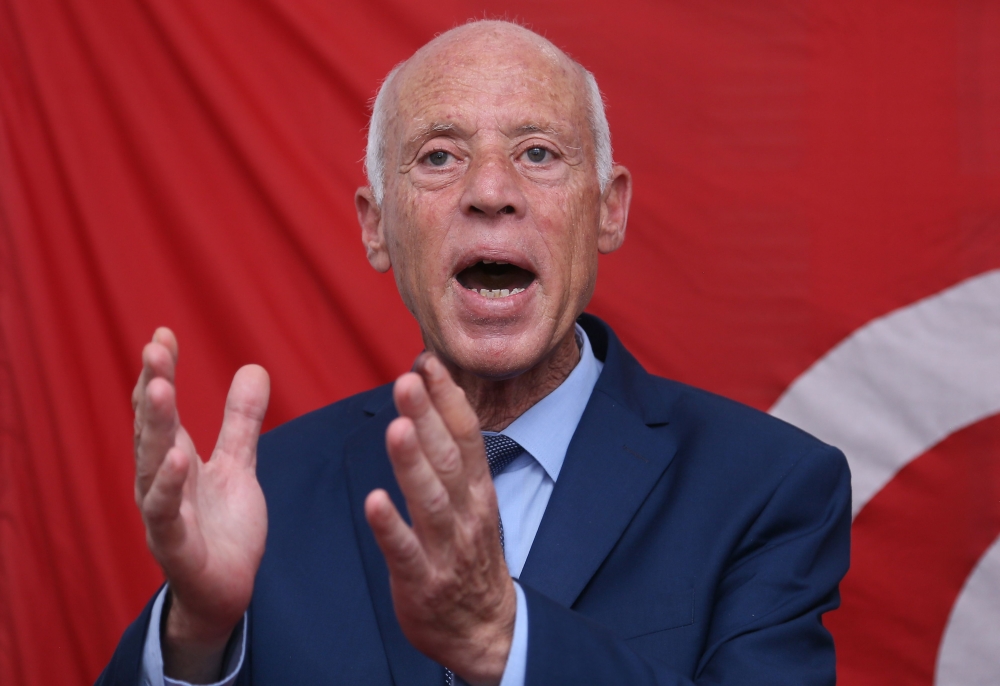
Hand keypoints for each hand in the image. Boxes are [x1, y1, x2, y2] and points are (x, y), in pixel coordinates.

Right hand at [132, 328, 268, 681]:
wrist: (226, 590)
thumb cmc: (223, 527)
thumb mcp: (238, 465)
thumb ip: (241, 421)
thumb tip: (254, 367)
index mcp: (175, 459)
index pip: (161, 408)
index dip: (160, 372)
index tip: (163, 333)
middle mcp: (161, 481)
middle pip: (152, 428)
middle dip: (152, 387)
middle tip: (154, 348)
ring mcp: (164, 513)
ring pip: (151, 465)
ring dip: (155, 427)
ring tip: (159, 389)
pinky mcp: (176, 545)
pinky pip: (167, 514)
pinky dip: (169, 487)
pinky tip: (178, 460)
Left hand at [364, 353, 516, 685]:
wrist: (486, 629)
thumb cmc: (469, 557)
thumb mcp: (472, 503)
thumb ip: (451, 460)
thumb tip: (432, 407)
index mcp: (476, 491)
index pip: (464, 435)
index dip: (447, 398)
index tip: (428, 361)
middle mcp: (466, 513)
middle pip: (448, 458)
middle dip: (427, 417)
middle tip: (407, 380)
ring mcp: (447, 548)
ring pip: (430, 499)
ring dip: (412, 463)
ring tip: (396, 428)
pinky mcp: (424, 581)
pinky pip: (406, 551)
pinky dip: (391, 526)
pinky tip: (374, 501)